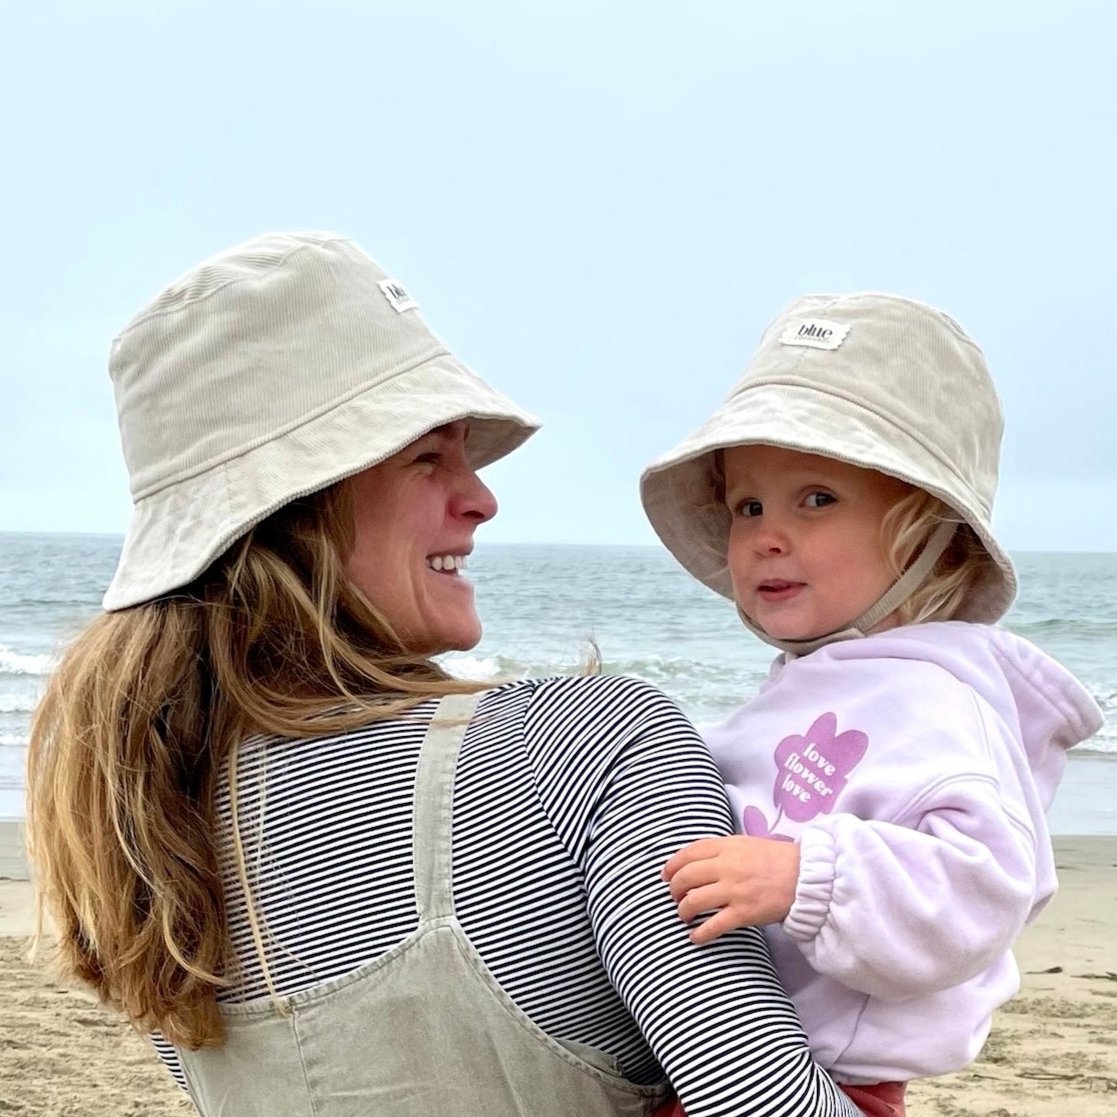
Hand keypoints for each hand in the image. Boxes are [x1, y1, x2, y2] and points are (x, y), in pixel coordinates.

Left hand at [662, 835, 800, 943]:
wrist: (806, 878)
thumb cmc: (777, 860)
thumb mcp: (747, 844)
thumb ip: (723, 849)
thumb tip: (698, 859)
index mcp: (726, 847)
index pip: (688, 853)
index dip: (672, 865)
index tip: (665, 875)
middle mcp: (726, 867)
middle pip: (686, 878)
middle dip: (674, 890)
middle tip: (674, 897)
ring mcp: (734, 890)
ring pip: (694, 901)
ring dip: (683, 911)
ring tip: (684, 916)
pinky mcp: (744, 913)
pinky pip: (713, 925)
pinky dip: (699, 933)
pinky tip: (694, 937)